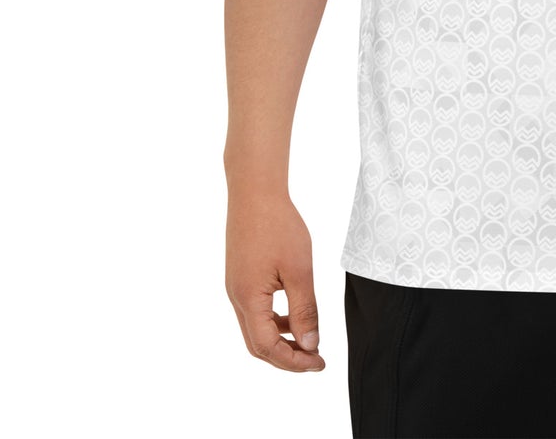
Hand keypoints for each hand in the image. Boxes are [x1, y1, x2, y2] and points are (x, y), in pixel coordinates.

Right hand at [226, 187, 325, 372]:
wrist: (254, 191)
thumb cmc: (278, 226)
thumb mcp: (299, 270)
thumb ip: (305, 310)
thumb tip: (310, 345)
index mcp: (248, 300)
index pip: (268, 348)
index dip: (293, 361)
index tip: (319, 363)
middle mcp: (236, 298)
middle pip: (258, 344)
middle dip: (287, 357)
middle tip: (315, 359)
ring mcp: (235, 287)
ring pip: (256, 328)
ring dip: (281, 338)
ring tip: (309, 338)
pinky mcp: (240, 277)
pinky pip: (255, 310)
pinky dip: (275, 320)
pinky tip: (295, 313)